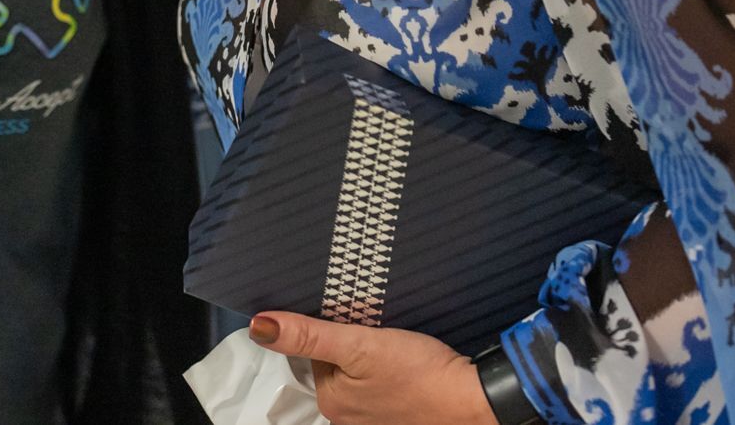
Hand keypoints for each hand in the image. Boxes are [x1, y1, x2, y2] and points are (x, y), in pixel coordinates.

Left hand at [248, 312, 495, 424]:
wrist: (476, 398)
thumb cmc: (418, 371)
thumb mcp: (360, 343)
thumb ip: (309, 334)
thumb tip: (258, 326)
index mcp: (331, 402)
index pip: (314, 354)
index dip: (332, 330)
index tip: (354, 320)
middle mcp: (346, 419)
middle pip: (336, 365)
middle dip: (352, 344)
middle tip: (378, 331)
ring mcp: (375, 420)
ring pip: (359, 375)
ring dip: (371, 357)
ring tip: (394, 345)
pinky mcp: (400, 416)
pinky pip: (381, 387)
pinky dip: (389, 372)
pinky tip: (406, 362)